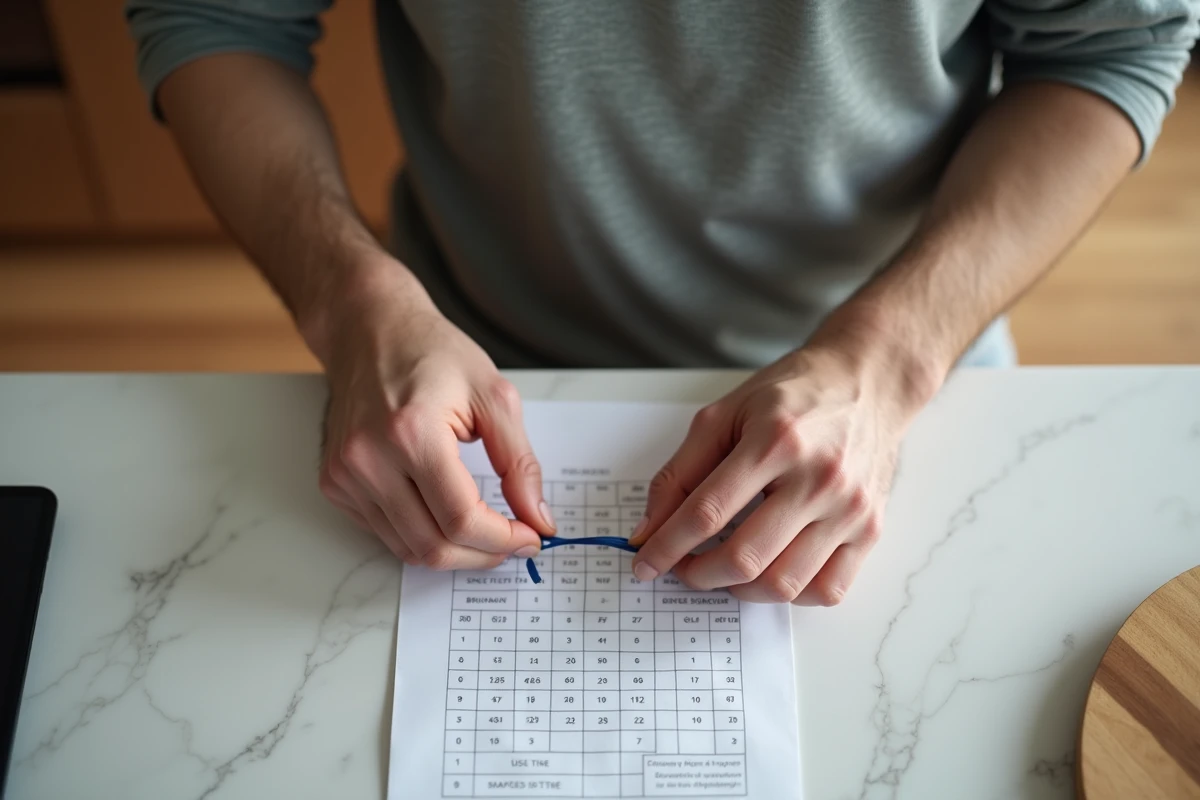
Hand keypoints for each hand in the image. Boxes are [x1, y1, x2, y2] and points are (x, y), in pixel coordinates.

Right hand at [316, 264, 553, 567]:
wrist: (369, 329)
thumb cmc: (431, 353)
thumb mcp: (494, 397)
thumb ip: (520, 463)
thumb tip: (538, 518)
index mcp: (411, 432)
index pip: (461, 518)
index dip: (503, 539)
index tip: (530, 537)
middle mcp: (369, 458)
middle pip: (433, 545)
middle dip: (482, 555)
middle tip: (513, 541)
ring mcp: (345, 474)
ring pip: (407, 549)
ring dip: (454, 552)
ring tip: (485, 531)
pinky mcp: (335, 483)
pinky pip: (384, 533)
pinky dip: (421, 534)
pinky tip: (443, 511)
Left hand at [628, 343, 920, 604]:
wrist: (867, 384)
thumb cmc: (793, 396)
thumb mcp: (725, 414)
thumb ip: (680, 472)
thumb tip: (649, 530)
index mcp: (776, 442)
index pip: (707, 512)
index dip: (666, 546)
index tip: (644, 563)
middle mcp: (818, 479)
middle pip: (744, 557)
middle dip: (698, 574)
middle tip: (682, 568)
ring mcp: (849, 509)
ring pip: (782, 584)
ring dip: (738, 591)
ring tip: (722, 572)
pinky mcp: (870, 530)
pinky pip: (826, 591)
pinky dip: (788, 596)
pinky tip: (769, 573)